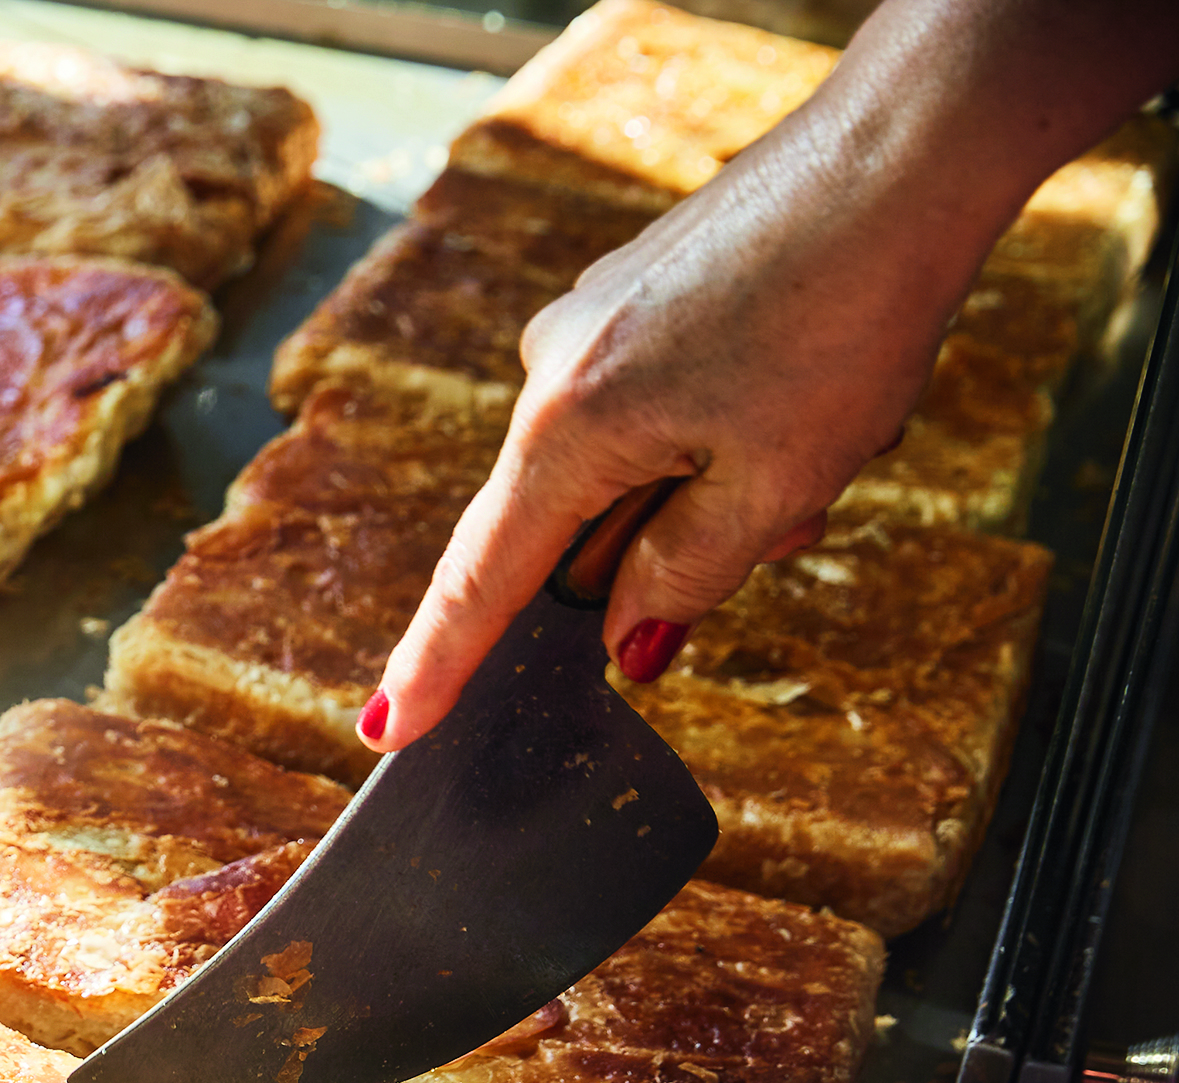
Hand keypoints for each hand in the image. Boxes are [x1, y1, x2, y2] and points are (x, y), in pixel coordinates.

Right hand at [360, 0, 1178, 751]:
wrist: (896, 155)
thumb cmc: (846, 314)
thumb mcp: (778, 483)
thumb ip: (686, 576)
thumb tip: (625, 641)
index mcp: (569, 431)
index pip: (482, 582)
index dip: (437, 666)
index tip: (384, 728)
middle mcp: (549, 371)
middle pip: (569, 524)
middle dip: (670, 544)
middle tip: (788, 510)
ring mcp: (582, 323)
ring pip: (624, 464)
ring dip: (713, 480)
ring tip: (823, 427)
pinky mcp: (623, 295)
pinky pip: (644, 404)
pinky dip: (714, 424)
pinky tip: (800, 380)